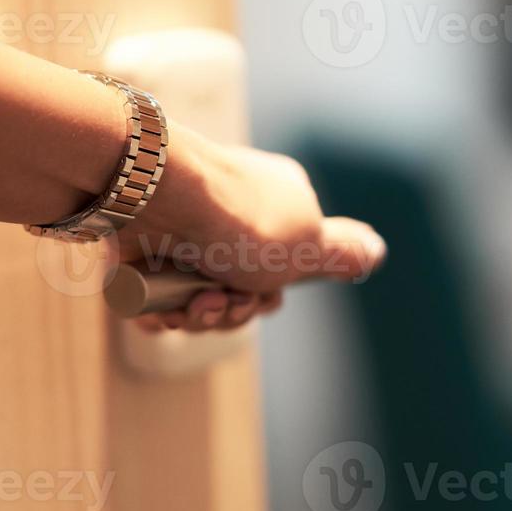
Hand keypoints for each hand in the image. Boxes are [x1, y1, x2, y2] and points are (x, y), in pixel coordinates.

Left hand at [0, 44, 385, 332]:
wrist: (155, 195)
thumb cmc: (240, 219)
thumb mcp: (309, 243)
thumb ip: (342, 253)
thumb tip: (375, 251)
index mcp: (274, 204)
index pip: (279, 271)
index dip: (268, 298)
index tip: (260, 297)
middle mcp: (228, 215)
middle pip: (234, 290)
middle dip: (227, 311)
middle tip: (214, 304)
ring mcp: (180, 229)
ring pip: (191, 298)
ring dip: (192, 314)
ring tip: (185, 303)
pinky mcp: (136, 243)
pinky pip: (149, 296)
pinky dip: (155, 311)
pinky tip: (156, 309)